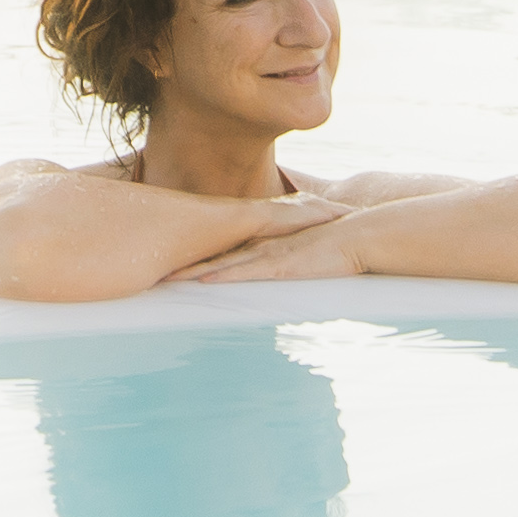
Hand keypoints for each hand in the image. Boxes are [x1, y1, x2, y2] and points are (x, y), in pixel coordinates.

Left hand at [172, 198, 365, 284]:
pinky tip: (206, 281)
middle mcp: (261, 245)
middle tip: (159, 271)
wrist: (358, 235)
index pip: (224, 249)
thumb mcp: (306, 252)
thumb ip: (289, 258)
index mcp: (264, 242)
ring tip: (170, 279)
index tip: (174, 261)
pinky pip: (248, 272)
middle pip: (216, 254)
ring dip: (196, 272)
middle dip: (186, 263)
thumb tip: (279, 269)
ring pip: (224, 264)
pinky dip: (225, 276)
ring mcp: (270, 253)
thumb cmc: (336, 245)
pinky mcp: (282, 265)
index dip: (198, 255)